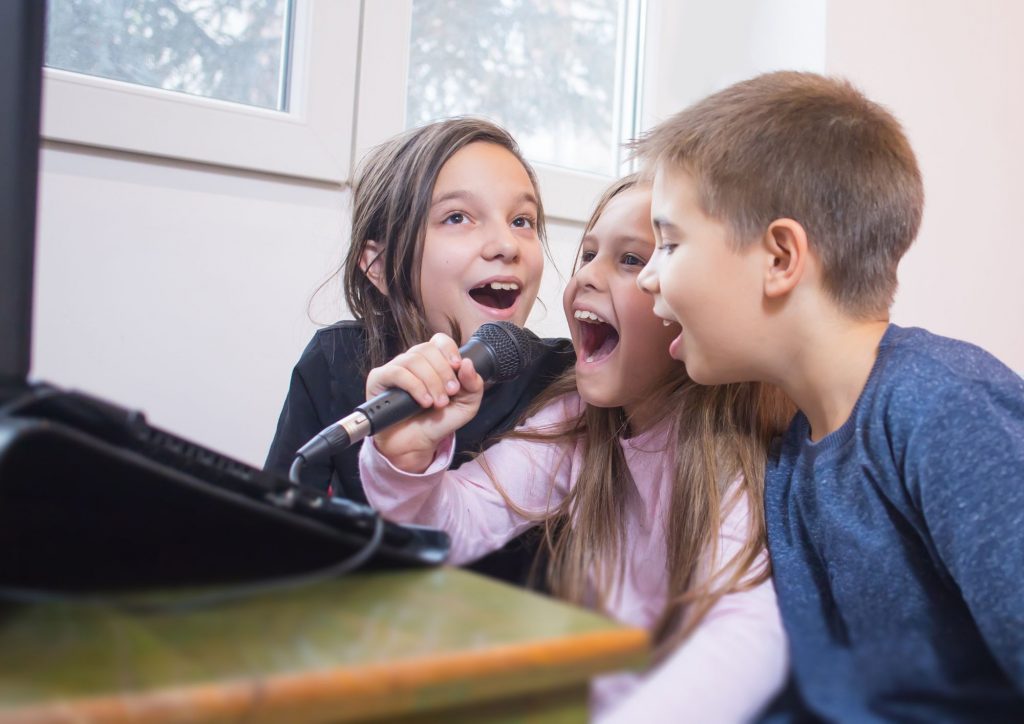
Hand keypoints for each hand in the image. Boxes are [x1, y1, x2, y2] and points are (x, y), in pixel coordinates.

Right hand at [366, 333, 484, 472]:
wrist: (417, 444)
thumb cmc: (439, 422)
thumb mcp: (466, 405)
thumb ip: (474, 385)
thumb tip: (467, 363)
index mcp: (433, 361)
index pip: (439, 340)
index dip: (449, 351)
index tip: (457, 368)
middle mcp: (413, 361)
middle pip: (427, 349)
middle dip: (443, 372)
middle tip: (450, 393)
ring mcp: (395, 368)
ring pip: (413, 360)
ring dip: (430, 382)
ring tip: (437, 403)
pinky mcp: (378, 379)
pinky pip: (396, 372)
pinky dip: (414, 386)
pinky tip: (423, 401)